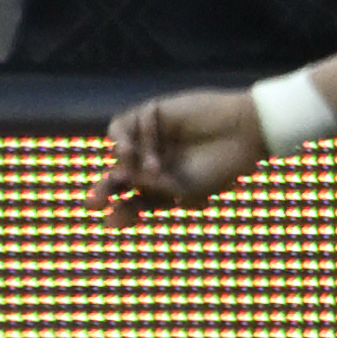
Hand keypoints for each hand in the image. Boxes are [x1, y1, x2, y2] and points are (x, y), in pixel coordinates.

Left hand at [95, 87, 268, 219]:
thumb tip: (118, 179)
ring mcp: (150, 139)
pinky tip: (131, 150)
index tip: (111, 222)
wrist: (243, 132)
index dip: (121, 212)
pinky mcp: (150, 115)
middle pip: (117, 179)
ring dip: (122, 165)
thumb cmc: (221, 166)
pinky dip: (121, 139)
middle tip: (93, 204)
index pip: (134, 201)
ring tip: (137, 172)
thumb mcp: (186, 188)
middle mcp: (153, 162)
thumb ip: (151, 188)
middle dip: (104, 192)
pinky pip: (121, 127)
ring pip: (118, 154)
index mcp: (164, 186)